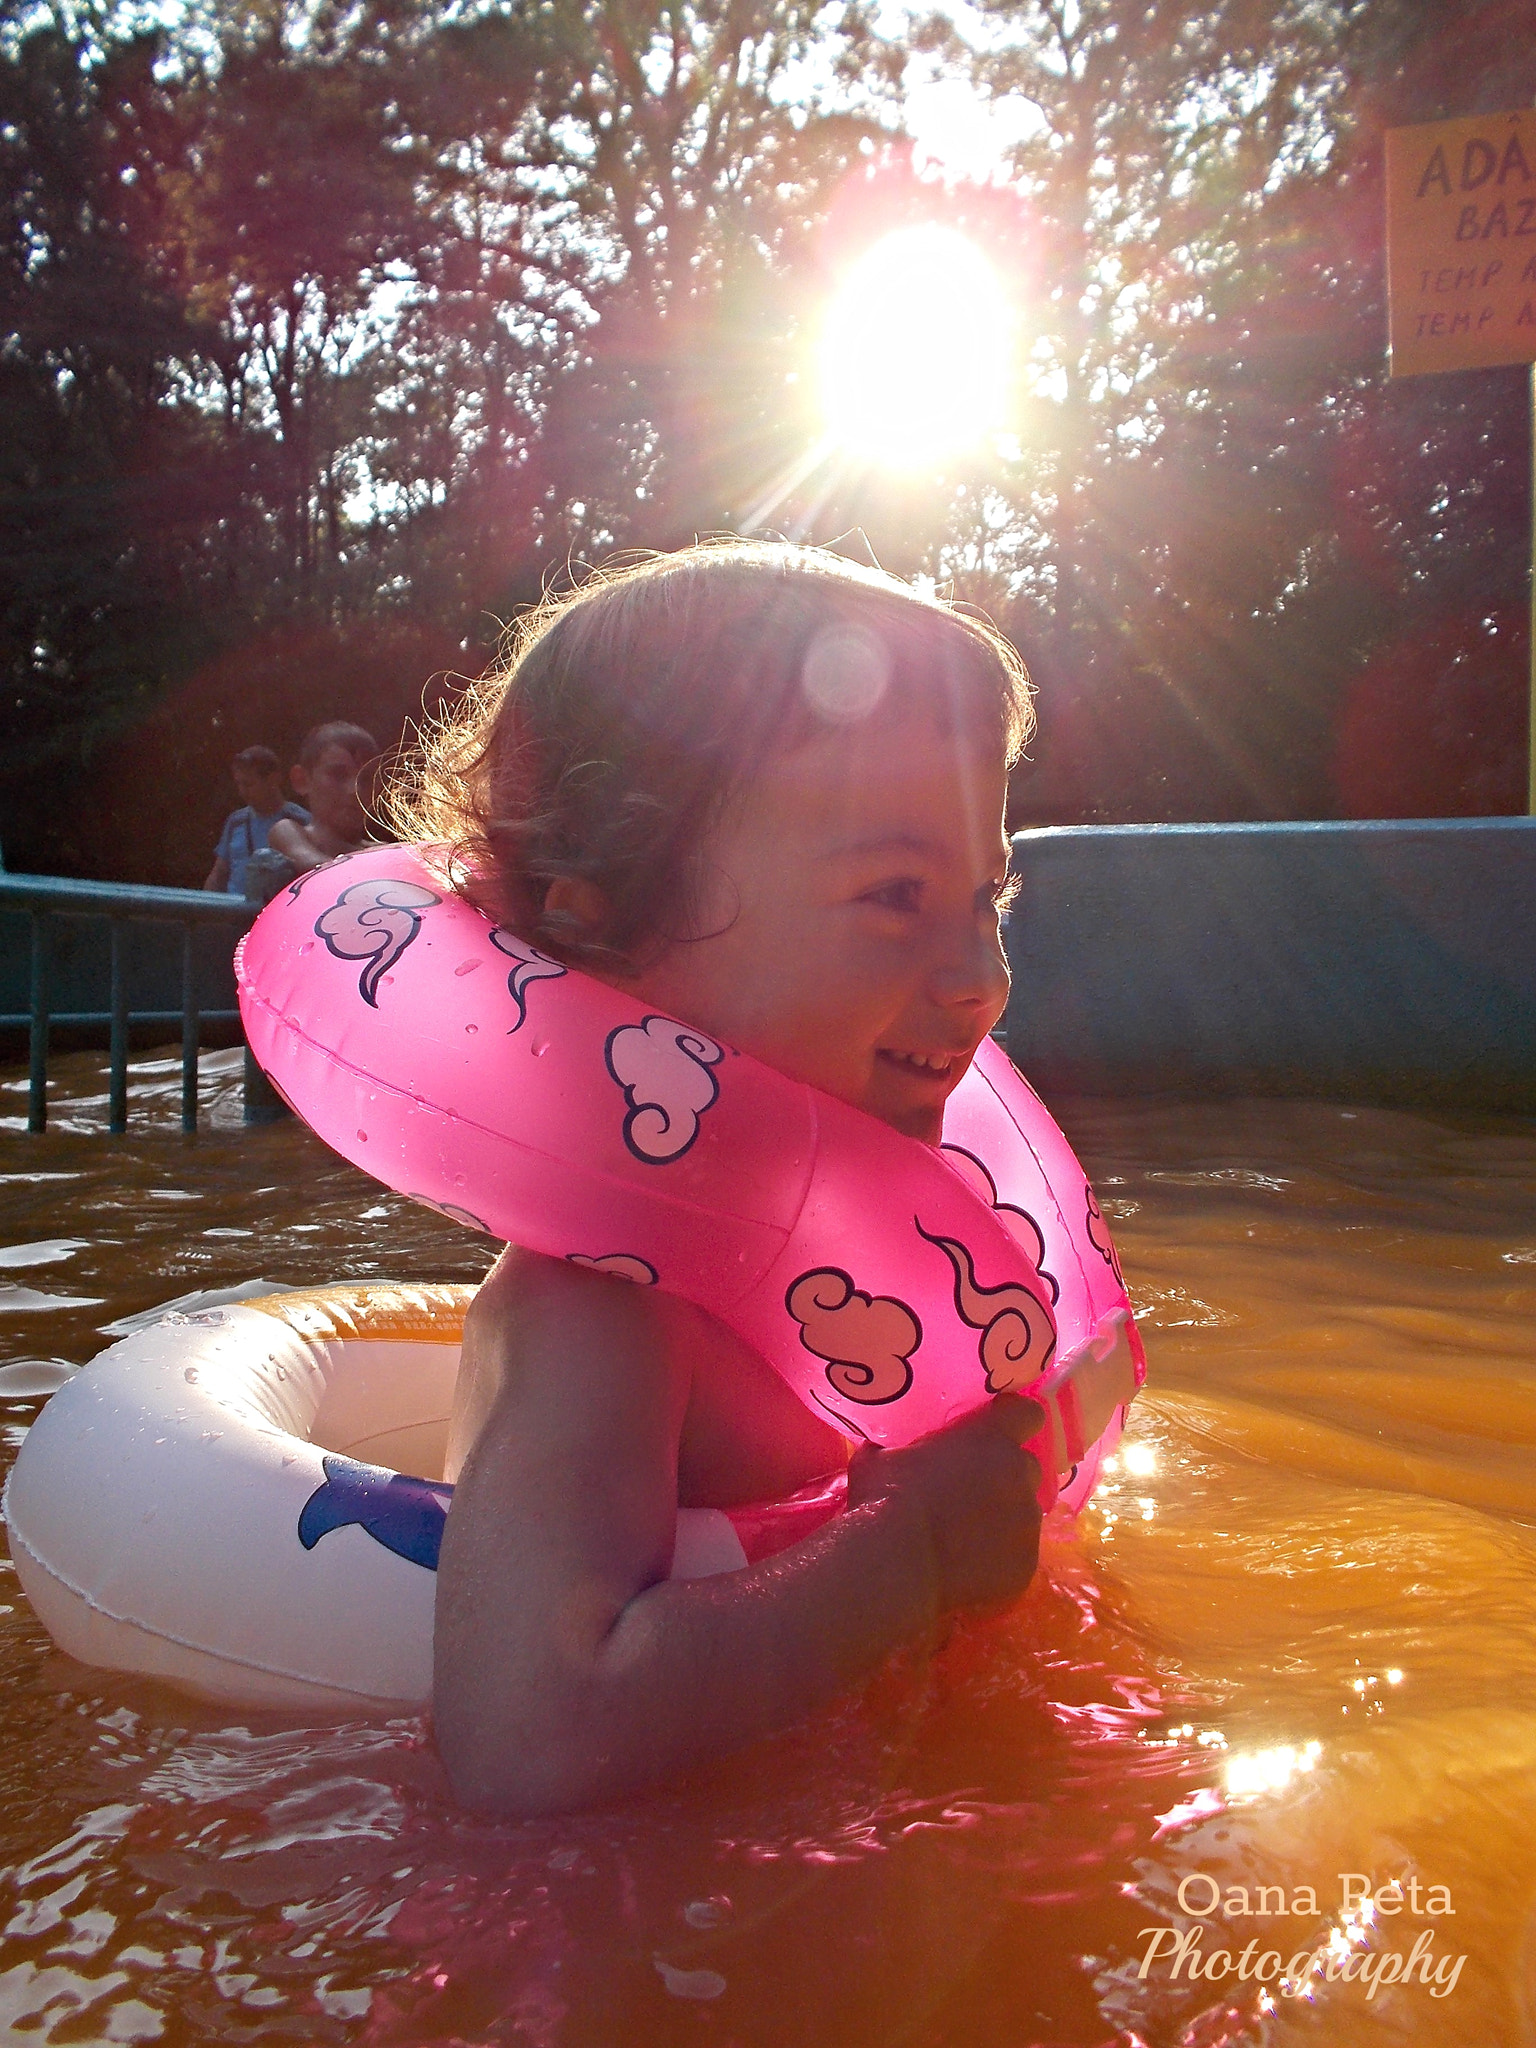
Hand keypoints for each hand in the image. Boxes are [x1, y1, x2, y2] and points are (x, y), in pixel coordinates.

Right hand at [845, 1393, 1044, 1616]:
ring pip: (1023, 1514)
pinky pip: (1017, 1556)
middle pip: (1026, 1466)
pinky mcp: (1026, 1565)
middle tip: (969, 1493)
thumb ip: (902, 1448)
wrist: (895, 1566)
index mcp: (990, 1438)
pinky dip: (998, 1560)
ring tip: (963, 1539)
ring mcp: (1026, 1522)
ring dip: (1001, 1519)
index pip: (1027, 1413)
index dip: (1013, 1421)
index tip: (995, 1431)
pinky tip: (966, 1570)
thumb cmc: (885, 1499)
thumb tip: (886, 1452)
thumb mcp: (881, 1457)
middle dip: (1005, 1476)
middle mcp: (1019, 1474)